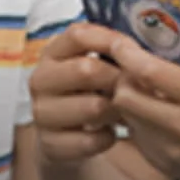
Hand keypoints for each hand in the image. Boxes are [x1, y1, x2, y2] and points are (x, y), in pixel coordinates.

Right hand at [29, 22, 122, 165]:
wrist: (68, 136)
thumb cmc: (93, 90)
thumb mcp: (102, 64)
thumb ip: (117, 52)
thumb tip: (139, 52)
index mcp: (53, 53)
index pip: (78, 35)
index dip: (109, 40)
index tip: (132, 51)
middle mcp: (40, 80)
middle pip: (86, 69)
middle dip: (118, 79)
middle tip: (134, 88)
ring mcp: (41, 113)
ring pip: (92, 107)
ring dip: (116, 111)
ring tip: (123, 111)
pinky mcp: (48, 144)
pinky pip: (90, 140)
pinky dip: (107, 137)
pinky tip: (109, 133)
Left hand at [108, 34, 179, 179]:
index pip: (149, 72)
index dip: (127, 54)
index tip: (120, 43)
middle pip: (126, 98)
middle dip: (124, 79)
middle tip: (130, 68)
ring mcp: (175, 151)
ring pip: (127, 118)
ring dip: (131, 100)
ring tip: (145, 89)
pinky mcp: (168, 165)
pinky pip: (138, 138)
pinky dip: (142, 121)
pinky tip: (158, 112)